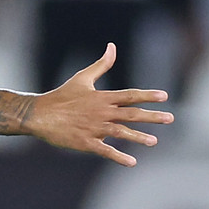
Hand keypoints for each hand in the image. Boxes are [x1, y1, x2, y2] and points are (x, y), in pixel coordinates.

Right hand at [26, 44, 171, 165]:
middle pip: (131, 114)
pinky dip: (119, 156)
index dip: (148, 95)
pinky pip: (105, 150)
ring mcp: (94, 128)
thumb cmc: (60, 96)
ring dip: (139, 137)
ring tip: (154, 141)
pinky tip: (132, 162)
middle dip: (152, 116)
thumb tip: (112, 46)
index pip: (130, 95)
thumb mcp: (82, 78)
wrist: (38, 114)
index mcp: (102, 97)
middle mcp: (101, 112)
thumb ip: (102, 64)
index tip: (164, 96)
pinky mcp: (85, 142)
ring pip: (121, 133)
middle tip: (170, 119)